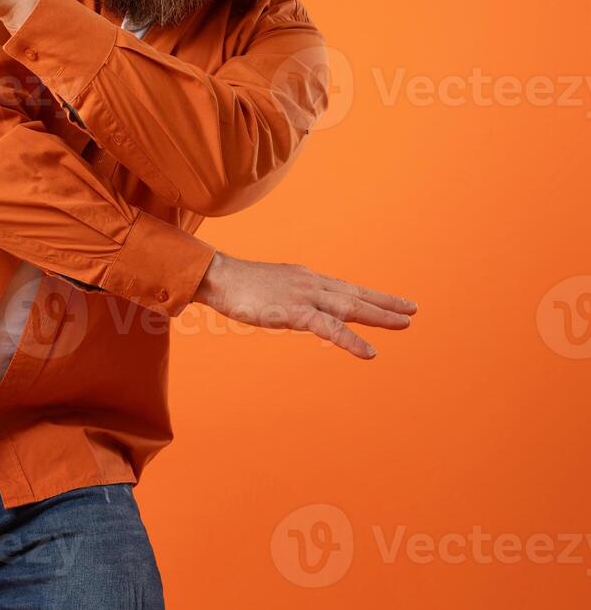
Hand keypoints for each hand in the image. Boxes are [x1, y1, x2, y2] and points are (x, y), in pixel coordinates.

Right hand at [193, 253, 416, 359]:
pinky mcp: (295, 312)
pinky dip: (352, 340)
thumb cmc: (235, 285)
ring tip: (404, 323)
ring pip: (350, 307)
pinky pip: (330, 328)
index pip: (344, 288)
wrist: (217, 277)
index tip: (391, 301)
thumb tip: (295, 309)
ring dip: (380, 315)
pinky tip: (369, 352)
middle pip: (355, 294)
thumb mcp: (269, 289)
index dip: (370, 295)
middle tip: (412, 310)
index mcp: (305, 279)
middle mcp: (311, 284)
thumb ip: (287, 298)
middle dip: (385, 303)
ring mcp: (305, 296)